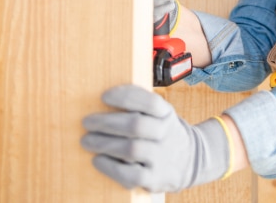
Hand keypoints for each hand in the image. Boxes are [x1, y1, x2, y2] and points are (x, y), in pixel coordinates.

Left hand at [81, 85, 230, 192]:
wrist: (188, 161)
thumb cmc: (162, 134)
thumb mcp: (161, 114)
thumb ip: (140, 106)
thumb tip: (103, 99)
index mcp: (167, 114)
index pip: (151, 102)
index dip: (126, 97)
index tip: (104, 97)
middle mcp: (167, 134)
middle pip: (136, 125)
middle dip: (107, 122)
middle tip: (87, 122)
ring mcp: (162, 158)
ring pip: (132, 149)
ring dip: (104, 144)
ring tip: (87, 140)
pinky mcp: (154, 179)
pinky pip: (131, 175)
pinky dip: (110, 167)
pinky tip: (98, 160)